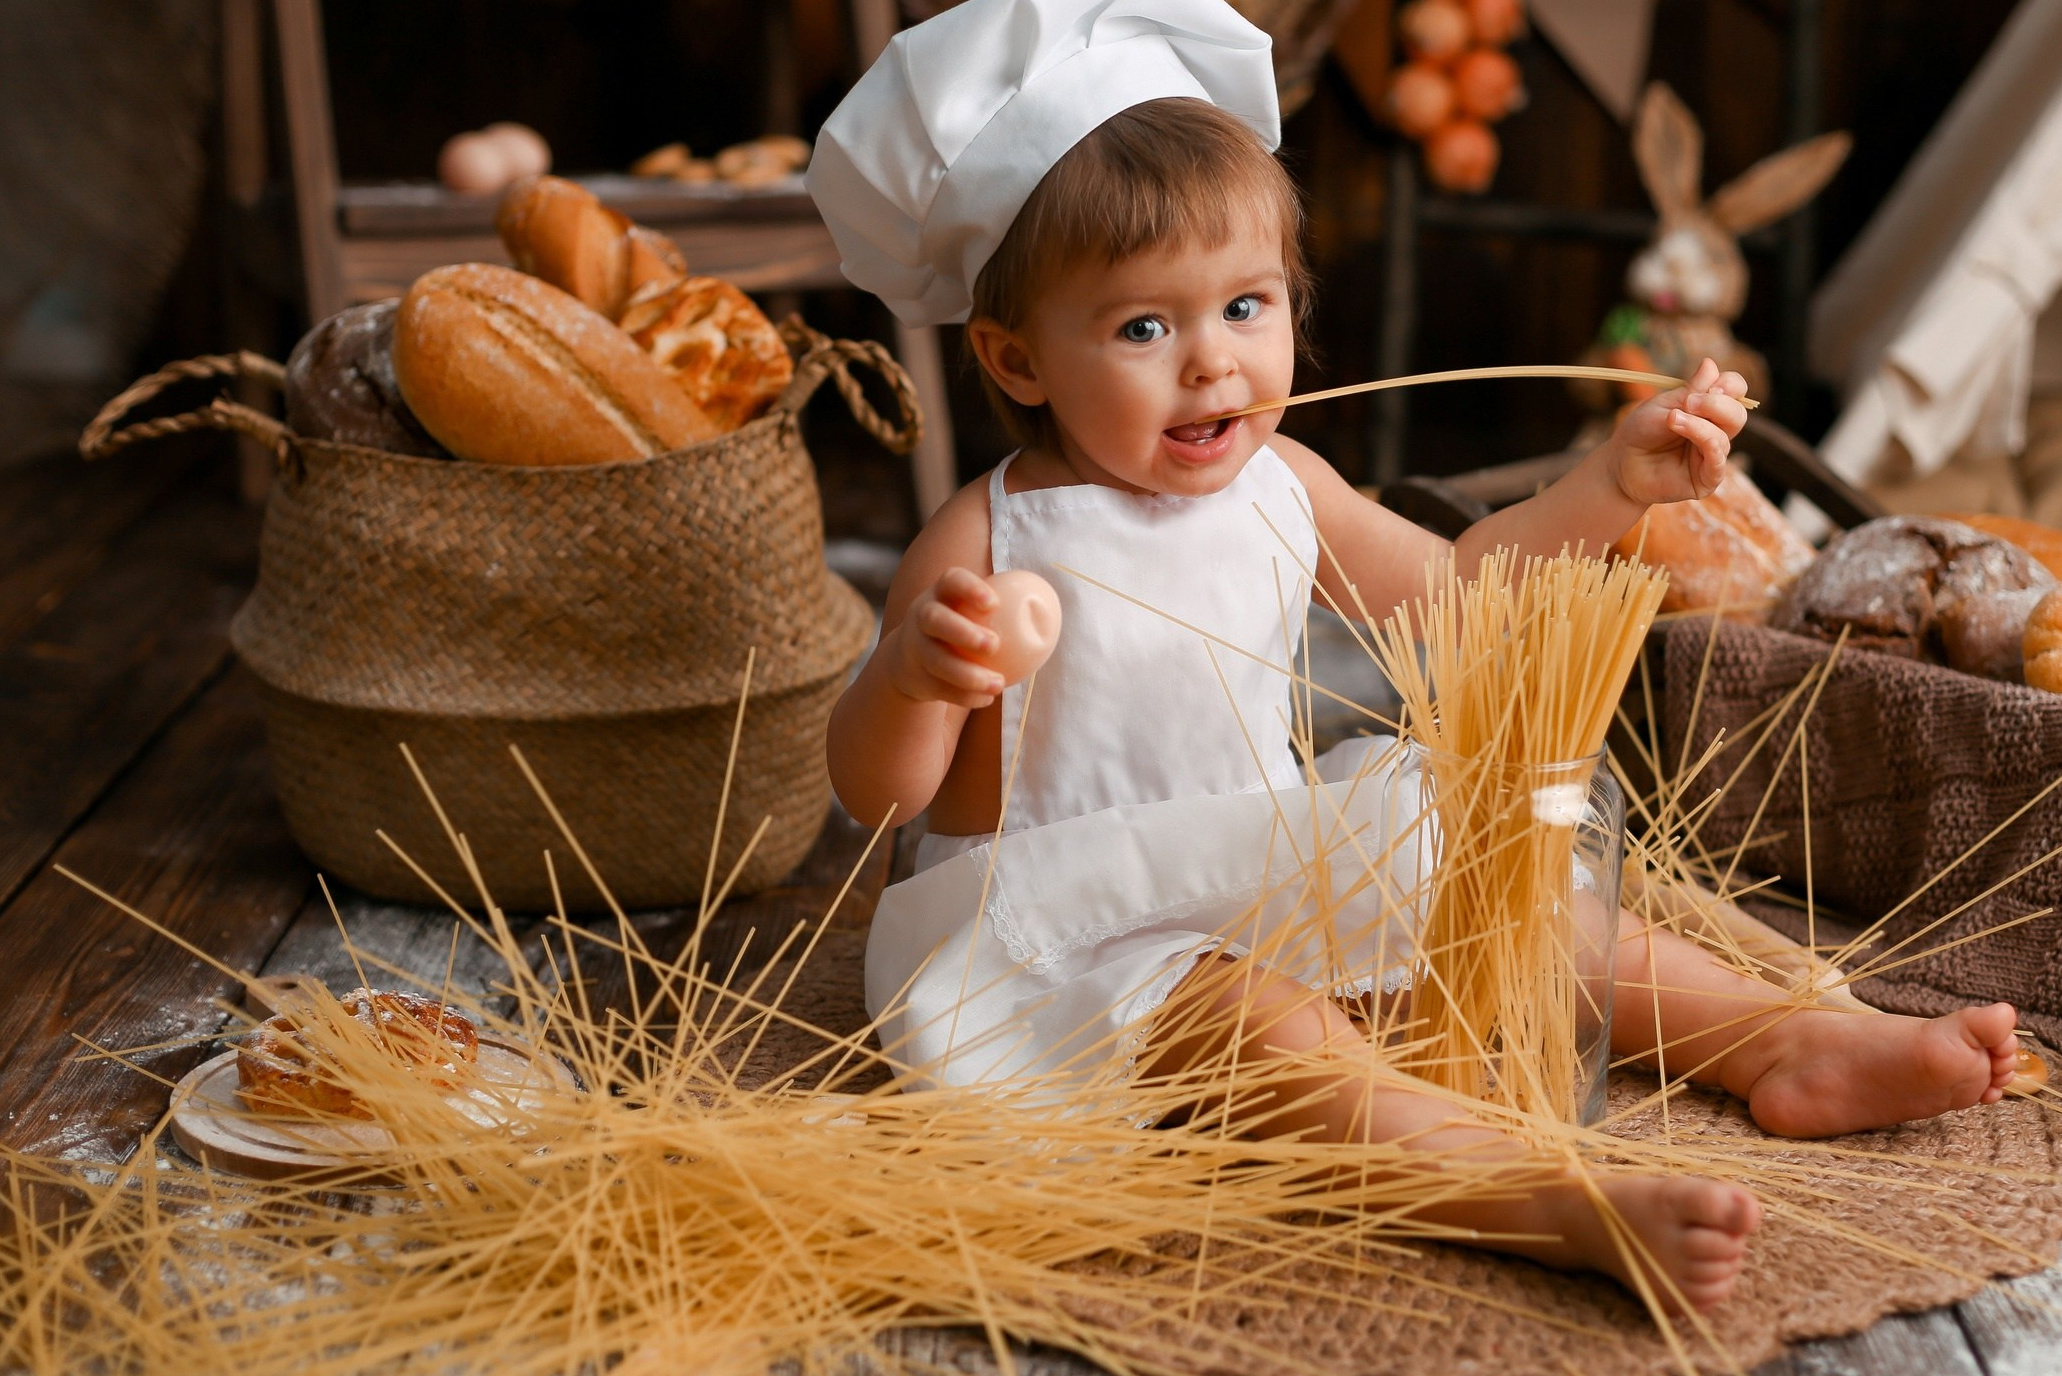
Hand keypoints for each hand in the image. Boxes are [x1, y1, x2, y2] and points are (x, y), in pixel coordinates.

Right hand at [889, 566, 1005, 708]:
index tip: (994, 603)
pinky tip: (986, 699)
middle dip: (962, 632)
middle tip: (993, 645)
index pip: (951, 581)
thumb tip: (1053, 611)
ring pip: (935, 660)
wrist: (912, 657)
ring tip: (997, 684)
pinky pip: (939, 688)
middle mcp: (922, 615)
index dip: (970, 588)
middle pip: (935, 620)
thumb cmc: (961, 625)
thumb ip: (1003, 608)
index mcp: (941, 593)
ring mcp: (914, 647)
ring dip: (966, 674)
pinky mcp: (915, 676)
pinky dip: (963, 696)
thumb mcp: (971, 610)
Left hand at [1607, 357, 1748, 505]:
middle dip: (1717, 404)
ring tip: (1672, 419)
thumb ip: (1690, 390)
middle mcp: (1717, 430)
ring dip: (1699, 424)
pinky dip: (1708, 444)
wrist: (1621, 463)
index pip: (1736, 390)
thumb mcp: (1664, 405)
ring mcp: (1713, 455)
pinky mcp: (1706, 479)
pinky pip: (1718, 462)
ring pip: (1725, 436)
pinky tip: (1690, 433)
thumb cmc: (1642, 431)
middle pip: (1738, 413)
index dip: (1730, 384)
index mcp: (1710, 408)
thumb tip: (1710, 363)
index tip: (1711, 385)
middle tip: (1689, 402)